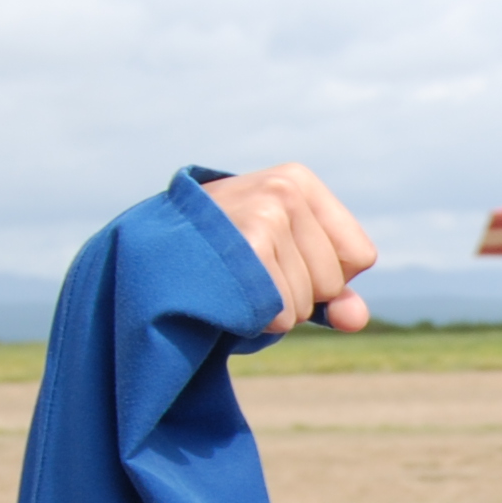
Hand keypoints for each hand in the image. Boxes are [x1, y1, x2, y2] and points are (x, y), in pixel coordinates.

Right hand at [197, 164, 377, 333]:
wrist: (143, 257)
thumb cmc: (220, 258)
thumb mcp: (283, 262)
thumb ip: (331, 294)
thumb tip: (356, 318)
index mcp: (299, 181)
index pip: (359, 256)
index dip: (326, 275)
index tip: (282, 259)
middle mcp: (285, 189)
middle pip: (333, 282)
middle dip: (298, 293)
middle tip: (248, 273)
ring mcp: (264, 214)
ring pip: (307, 302)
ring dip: (273, 309)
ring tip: (233, 281)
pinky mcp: (246, 248)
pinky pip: (282, 314)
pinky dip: (258, 321)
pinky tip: (228, 296)